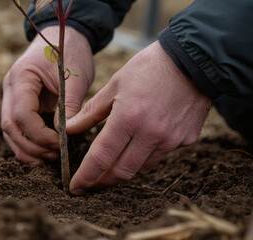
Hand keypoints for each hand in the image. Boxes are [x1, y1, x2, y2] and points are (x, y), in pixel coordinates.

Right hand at [1, 26, 93, 163]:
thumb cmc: (71, 52)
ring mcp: (12, 96)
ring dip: (26, 148)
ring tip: (49, 158)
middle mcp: (11, 88)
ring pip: (9, 130)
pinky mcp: (20, 102)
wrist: (63, 37)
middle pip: (9, 127)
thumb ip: (69, 104)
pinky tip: (43, 151)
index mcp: (22, 77)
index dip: (39, 135)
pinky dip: (27, 142)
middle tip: (54, 156)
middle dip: (30, 146)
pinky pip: (17, 127)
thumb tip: (64, 134)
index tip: (59, 144)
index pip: (21, 115)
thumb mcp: (76, 76)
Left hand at [67, 41, 211, 194]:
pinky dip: (145, 156)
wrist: (192, 59)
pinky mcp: (185, 140)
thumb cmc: (148, 68)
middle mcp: (150, 134)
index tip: (75, 188)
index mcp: (128, 118)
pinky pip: (159, 156)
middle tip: (92, 181)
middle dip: (102, 181)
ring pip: (141, 168)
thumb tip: (70, 128)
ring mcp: (171, 140)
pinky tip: (140, 144)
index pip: (101, 158)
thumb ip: (91, 111)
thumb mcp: (115, 84)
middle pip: (121, 172)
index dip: (86, 177)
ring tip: (113, 162)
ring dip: (123, 169)